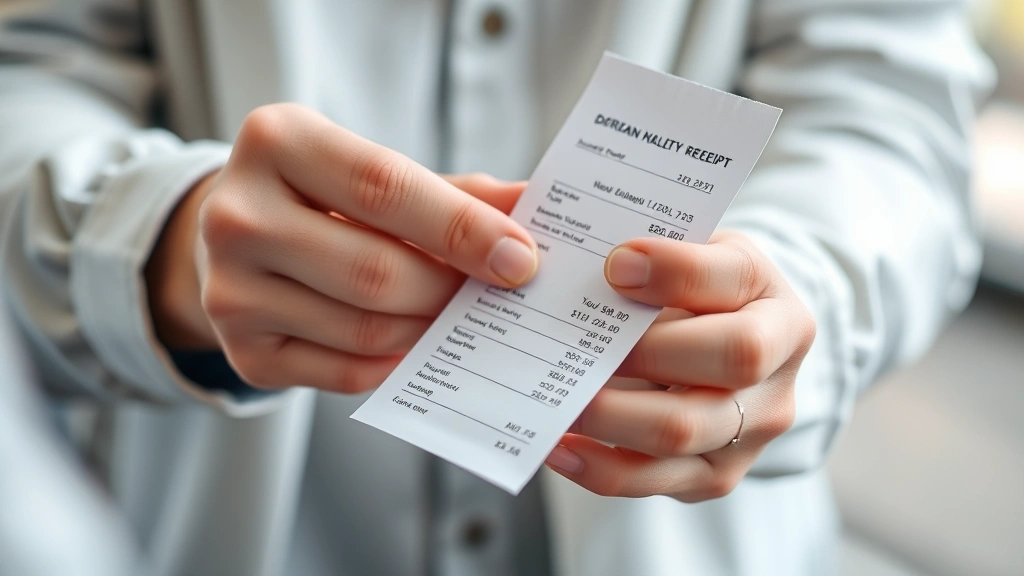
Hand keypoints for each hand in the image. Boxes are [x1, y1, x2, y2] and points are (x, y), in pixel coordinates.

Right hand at [146, 103, 536, 392]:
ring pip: (365, 330)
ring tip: (455, 316)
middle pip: (375, 271)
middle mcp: (236, 214)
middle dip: (450, 290)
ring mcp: (230, 291)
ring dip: (429, 330)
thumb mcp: (375, 172)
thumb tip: (533, 206)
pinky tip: (416, 344)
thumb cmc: (323, 196)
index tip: (521, 258)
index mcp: (276, 142)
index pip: (385, 187)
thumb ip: (453, 192)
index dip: (461, 228)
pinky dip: (397, 363)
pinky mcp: (243, 351)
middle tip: (494, 296)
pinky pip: (346, 373)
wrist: (240, 236)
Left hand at [544, 232, 814, 500]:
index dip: (673, 270)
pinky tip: (558, 444)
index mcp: (772, 296)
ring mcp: (754, 427)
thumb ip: (655, 254)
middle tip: (580, 341)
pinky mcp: (718, 473)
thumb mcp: (689, 252)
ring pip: (683, 431)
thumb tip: (598, 266)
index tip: (615, 263)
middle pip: (728, 359)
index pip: (730, 280)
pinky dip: (597, 466)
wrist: (720, 345)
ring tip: (558, 398)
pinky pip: (653, 480)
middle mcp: (778, 366)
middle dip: (644, 350)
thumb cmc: (693, 293)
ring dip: (609, 415)